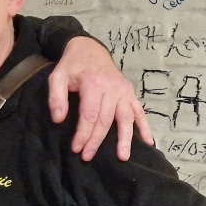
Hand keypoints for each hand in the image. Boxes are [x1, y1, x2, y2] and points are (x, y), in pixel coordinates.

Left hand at [45, 36, 153, 161]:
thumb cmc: (72, 65)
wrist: (89, 48)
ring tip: (123, 157)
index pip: (89, 115)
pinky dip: (144, 127)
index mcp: (94, 84)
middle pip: (106, 120)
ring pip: (126, 118)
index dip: (83, 134)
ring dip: (125, 139)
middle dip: (97, 140)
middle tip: (88, 157)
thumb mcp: (57, 76)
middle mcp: (112, 88)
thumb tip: (59, 119)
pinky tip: (148, 142)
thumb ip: (56, 97)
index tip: (76, 148)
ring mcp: (124, 91)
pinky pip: (139, 111)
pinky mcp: (130, 93)